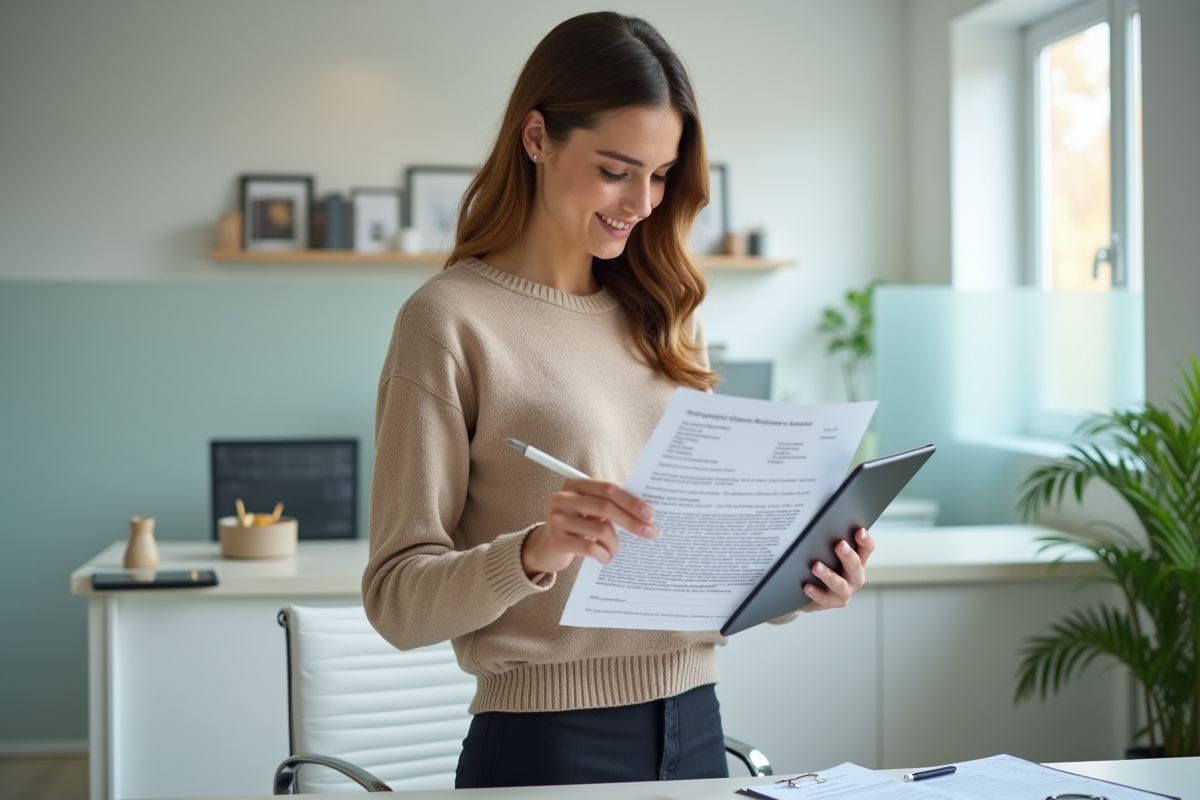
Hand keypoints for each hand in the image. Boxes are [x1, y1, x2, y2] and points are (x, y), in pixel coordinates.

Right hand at [521, 479, 658, 576]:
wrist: (547, 548)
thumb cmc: (578, 527)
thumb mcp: (591, 511)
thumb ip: (611, 506)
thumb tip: (646, 514)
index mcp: (575, 485)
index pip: (608, 488)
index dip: (631, 501)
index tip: (650, 514)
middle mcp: (563, 498)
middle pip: (606, 507)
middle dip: (632, 522)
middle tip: (650, 532)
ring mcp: (557, 519)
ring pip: (601, 530)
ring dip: (615, 544)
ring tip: (615, 550)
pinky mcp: (557, 541)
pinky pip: (590, 548)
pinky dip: (603, 555)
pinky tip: (604, 558)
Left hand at [802, 528, 873, 610]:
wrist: (813, 591)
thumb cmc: (825, 565)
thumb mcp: (831, 553)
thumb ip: (832, 540)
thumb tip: (821, 521)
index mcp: (858, 562)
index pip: (866, 549)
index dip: (865, 541)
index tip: (860, 531)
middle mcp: (854, 578)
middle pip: (855, 567)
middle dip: (848, 556)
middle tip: (840, 545)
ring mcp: (844, 592)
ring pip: (839, 584)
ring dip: (828, 575)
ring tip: (816, 566)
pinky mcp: (830, 602)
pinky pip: (823, 598)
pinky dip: (815, 592)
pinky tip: (806, 585)